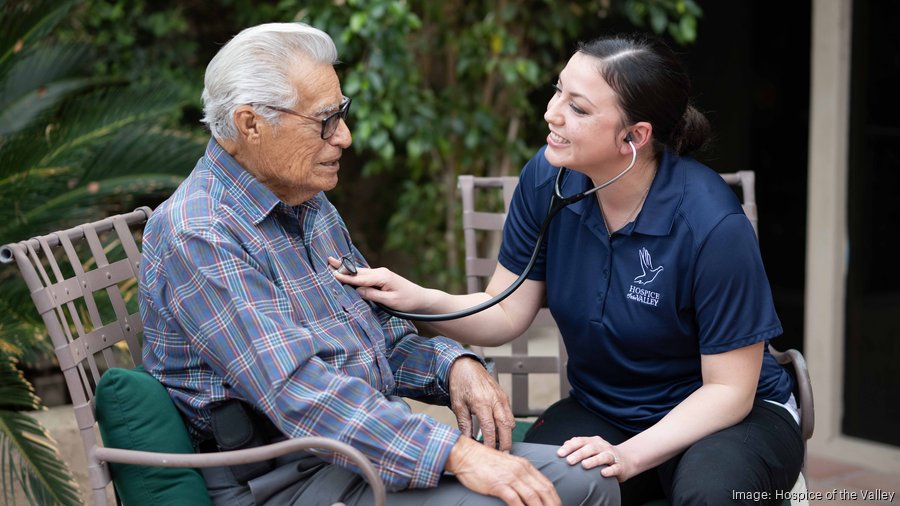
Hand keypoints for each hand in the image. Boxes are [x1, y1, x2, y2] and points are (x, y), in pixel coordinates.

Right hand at [327, 257, 430, 311]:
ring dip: (347, 268)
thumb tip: (358, 290)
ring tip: (333, 262)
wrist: (420, 298)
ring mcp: (381, 274)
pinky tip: (347, 271)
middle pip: (358, 271)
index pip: (360, 278)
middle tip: (328, 260)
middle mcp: (380, 272)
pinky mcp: (381, 277)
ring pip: (360, 271)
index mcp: (382, 277)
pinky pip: (365, 275)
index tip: (333, 274)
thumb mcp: (390, 301)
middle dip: (343, 267)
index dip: (346, 277)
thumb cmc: (407, 301)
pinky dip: (354, 273)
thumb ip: (373, 295)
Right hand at [446, 436, 560, 505]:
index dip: (554, 499)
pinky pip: (515, 499)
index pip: (546, 484)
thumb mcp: (507, 465)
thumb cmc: (483, 461)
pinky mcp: (498, 484)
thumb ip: (519, 475)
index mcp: (524, 466)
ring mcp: (510, 477)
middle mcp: (521, 470)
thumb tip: (528, 488)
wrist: (466, 454)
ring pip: (533, 496)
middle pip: (544, 491)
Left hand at [448, 357, 515, 450]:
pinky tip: (500, 431)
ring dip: (507, 435)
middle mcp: (495, 400)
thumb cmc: (460, 383)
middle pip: (506, 427)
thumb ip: (464, 424)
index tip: (489, 453)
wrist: (465, 366)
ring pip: (511, 421)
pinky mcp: (504, 397)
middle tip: (502, 455)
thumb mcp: (458, 405)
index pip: (490, 429)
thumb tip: (467, 440)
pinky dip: (507, 425)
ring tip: (501, 446)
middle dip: (506, 443)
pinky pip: (509, 414)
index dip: (491, 443)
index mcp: (482, 403)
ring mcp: (502, 398)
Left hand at [557, 436, 632, 481]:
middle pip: (591, 448)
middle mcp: (603, 446)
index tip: (559, 454)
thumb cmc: (601, 454)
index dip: (570, 447)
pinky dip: (609, 470)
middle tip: (569, 461)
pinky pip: (615, 468)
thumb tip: (563, 446)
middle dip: (579, 454)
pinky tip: (603, 473)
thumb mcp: (589, 448)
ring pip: (603, 456)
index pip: (580, 441)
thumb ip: (577, 446)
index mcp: (593, 441)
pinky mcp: (620, 466)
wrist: (625, 459)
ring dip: (594, 460)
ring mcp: (612, 456)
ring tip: (584, 465)